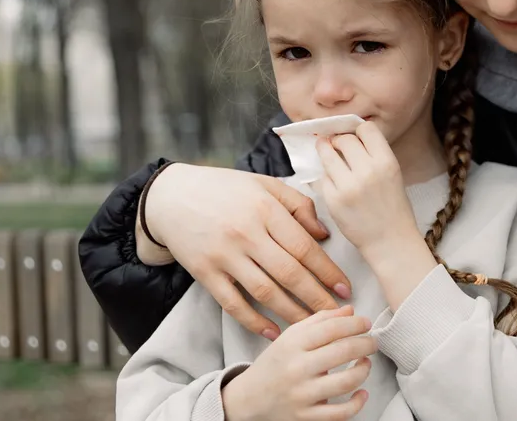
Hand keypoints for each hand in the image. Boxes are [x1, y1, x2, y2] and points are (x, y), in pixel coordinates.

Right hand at [142, 163, 351, 338]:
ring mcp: (224, 255)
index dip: (328, 271)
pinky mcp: (204, 273)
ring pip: (265, 292)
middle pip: (289, 274)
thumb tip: (324, 234)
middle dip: (317, 298)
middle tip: (337, 313)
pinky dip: (253, 321)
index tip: (345, 288)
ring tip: (312, 325)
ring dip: (292, 313)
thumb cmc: (225, 188)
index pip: (305, 248)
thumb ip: (299, 205)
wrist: (171, 197)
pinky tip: (272, 332)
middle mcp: (246, 234)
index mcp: (266, 210)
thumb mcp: (266, 184)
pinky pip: (232, 303)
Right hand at [222, 305, 375, 420]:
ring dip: (364, 370)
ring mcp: (302, 395)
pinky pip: (340, 413)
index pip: (332, 328)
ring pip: (346, 381)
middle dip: (366, 343)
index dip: (356, 323)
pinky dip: (357, 403)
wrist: (248, 399)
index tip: (366, 323)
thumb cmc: (275, 364)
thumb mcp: (290, 337)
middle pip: (344, 351)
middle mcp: (296, 369)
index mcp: (292, 344)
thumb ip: (320, 320)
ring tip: (365, 363)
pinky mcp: (306, 417)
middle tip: (372, 342)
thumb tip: (351, 310)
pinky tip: (361, 393)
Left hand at [315, 122, 418, 255]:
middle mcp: (368, 171)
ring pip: (327, 155)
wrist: (390, 241)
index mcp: (387, 162)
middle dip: (339, 141)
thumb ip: (374, 155)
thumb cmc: (393, 208)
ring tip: (327, 154)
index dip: (358, 130)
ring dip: (326, 152)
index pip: (366, 128)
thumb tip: (348, 137)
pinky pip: (321, 178)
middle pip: (344, 139)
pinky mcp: (333, 200)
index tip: (354, 137)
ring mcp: (348, 186)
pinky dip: (325, 177)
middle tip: (338, 147)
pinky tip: (333, 182)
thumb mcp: (394, 174)